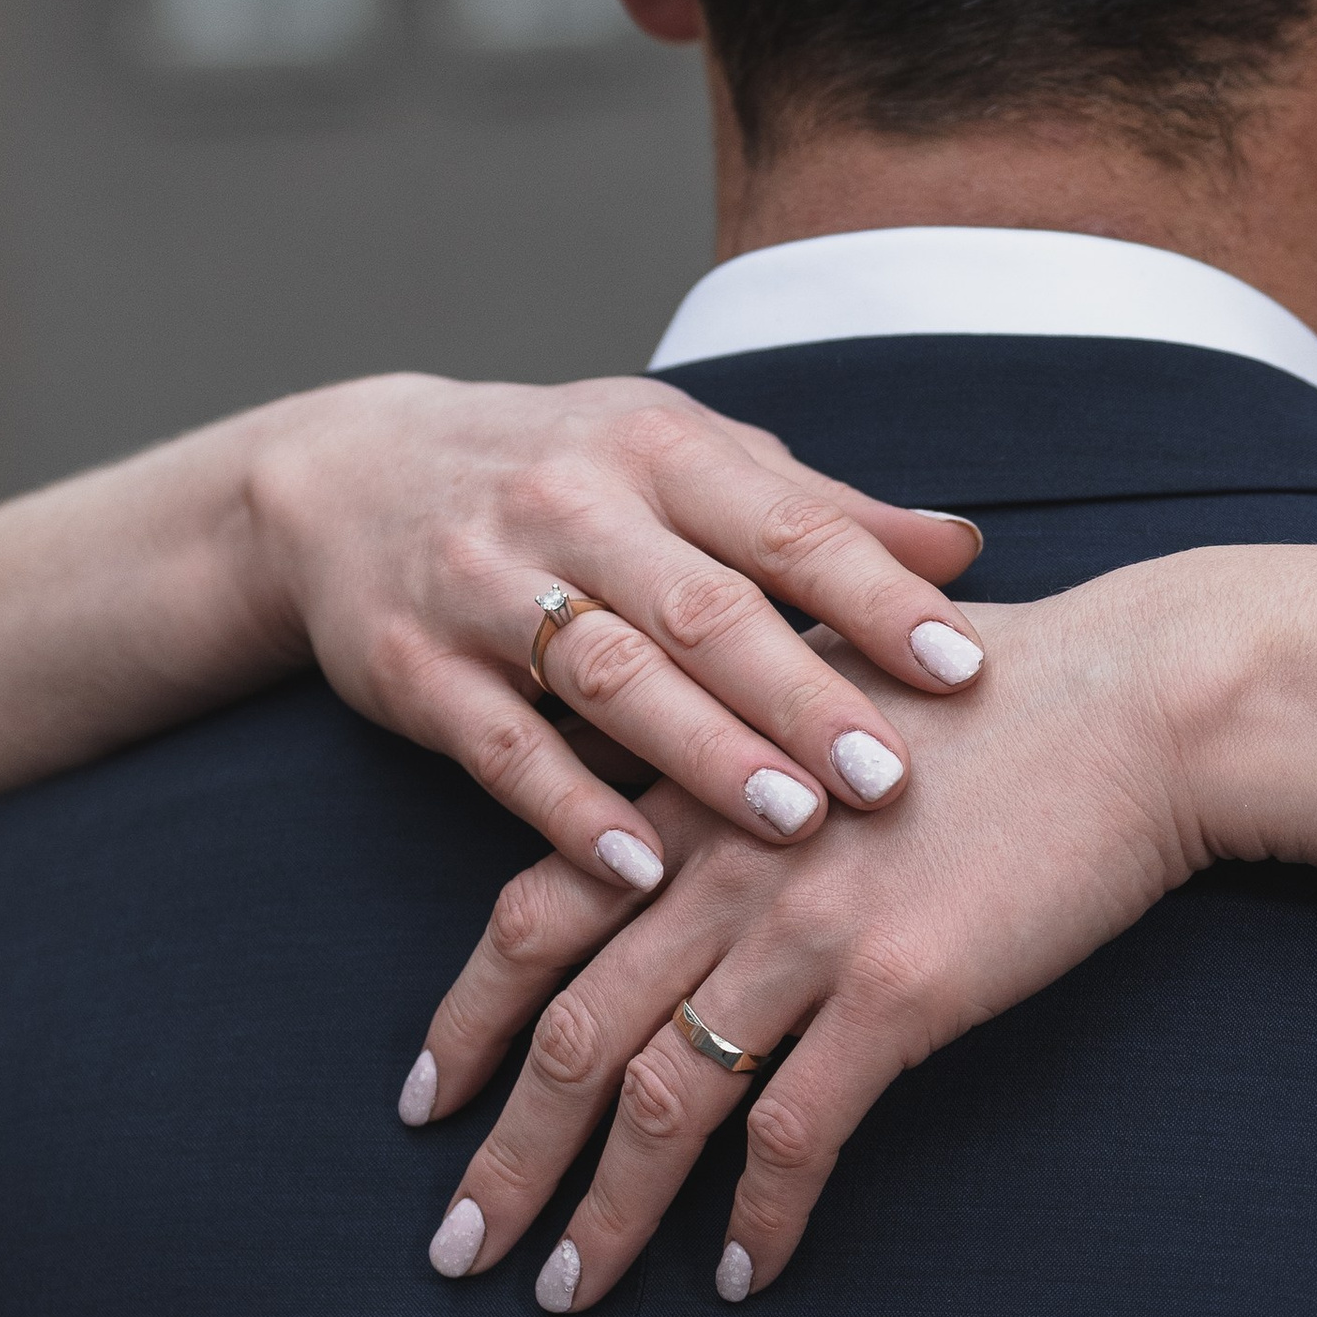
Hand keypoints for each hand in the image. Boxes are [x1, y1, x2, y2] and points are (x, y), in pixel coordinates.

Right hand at [242, 373, 988, 890]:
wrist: (348, 475)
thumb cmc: (568, 475)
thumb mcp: (686, 461)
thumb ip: (819, 514)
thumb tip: (968, 550)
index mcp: (659, 448)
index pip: (787, 525)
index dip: (877, 597)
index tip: (963, 669)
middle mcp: (572, 503)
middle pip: (703, 608)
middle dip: (802, 694)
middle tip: (890, 775)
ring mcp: (484, 585)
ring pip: (609, 676)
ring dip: (705, 754)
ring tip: (796, 821)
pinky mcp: (416, 669)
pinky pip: (502, 747)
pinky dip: (571, 811)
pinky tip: (643, 868)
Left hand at [406, 562, 1215, 1305]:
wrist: (1140, 700)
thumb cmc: (1004, 690)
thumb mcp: (831, 690)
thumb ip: (742, 753)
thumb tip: (696, 808)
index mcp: (701, 792)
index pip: (532, 914)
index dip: (468, 1017)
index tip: (426, 1101)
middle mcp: (728, 865)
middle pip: (572, 1031)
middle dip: (507, 1156)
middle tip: (460, 1248)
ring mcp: (806, 929)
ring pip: (662, 1099)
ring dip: (606, 1212)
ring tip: (569, 1294)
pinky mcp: (898, 989)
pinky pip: (794, 1131)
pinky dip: (757, 1217)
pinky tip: (743, 1274)